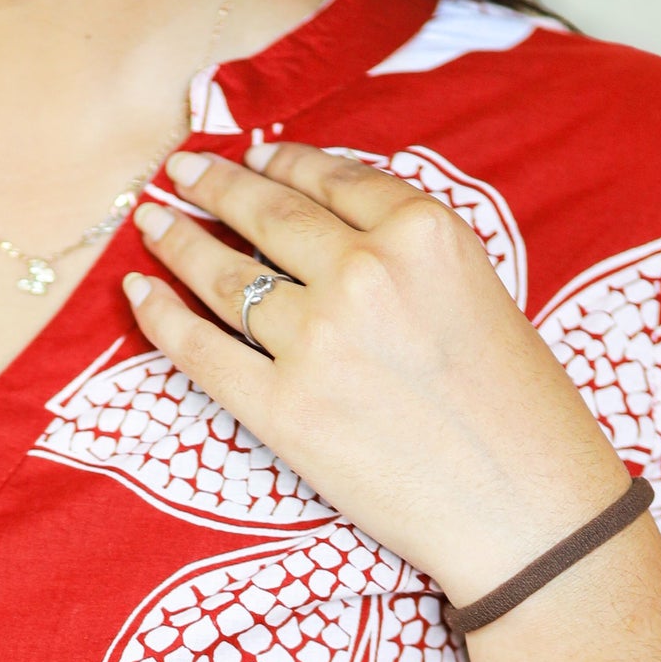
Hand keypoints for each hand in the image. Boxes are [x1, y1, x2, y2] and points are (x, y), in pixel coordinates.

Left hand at [124, 142, 631, 606]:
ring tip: (151, 223)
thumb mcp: (477, 290)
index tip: (251, 156)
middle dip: (216, 187)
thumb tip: (331, 225)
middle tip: (182, 171)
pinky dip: (160, 317)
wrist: (523, 505)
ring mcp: (317, 340)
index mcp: (423, 231)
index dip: (283, 162)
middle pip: (268, 215)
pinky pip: (201, 350)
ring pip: (224, 276)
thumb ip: (408, 250)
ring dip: (178, 241)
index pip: (331, 178)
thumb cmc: (515, 407)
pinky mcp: (283, 408)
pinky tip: (137, 294)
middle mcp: (364, 271)